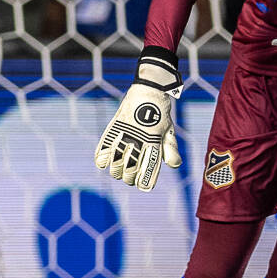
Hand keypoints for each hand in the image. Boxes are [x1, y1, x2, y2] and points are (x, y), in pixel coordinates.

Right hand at [94, 46, 182, 190]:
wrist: (149, 90)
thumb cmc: (161, 113)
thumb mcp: (169, 130)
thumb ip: (170, 149)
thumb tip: (174, 166)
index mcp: (155, 141)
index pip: (149, 168)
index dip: (145, 181)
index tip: (143, 187)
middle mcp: (139, 139)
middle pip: (131, 168)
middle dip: (130, 178)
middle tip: (130, 180)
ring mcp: (126, 133)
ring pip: (116, 161)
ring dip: (117, 171)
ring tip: (119, 173)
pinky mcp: (115, 126)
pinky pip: (104, 146)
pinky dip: (101, 157)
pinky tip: (102, 164)